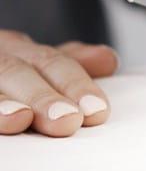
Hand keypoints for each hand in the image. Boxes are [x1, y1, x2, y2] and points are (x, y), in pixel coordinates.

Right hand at [0, 31, 117, 136]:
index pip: (54, 63)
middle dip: (43, 97)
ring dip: (0, 104)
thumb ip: (72, 64)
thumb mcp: (36, 63)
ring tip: (18, 119)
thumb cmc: (5, 71)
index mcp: (20, 50)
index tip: (96, 111)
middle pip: (18, 72)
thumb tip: (110, 60)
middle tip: (66, 120)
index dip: (76, 85)